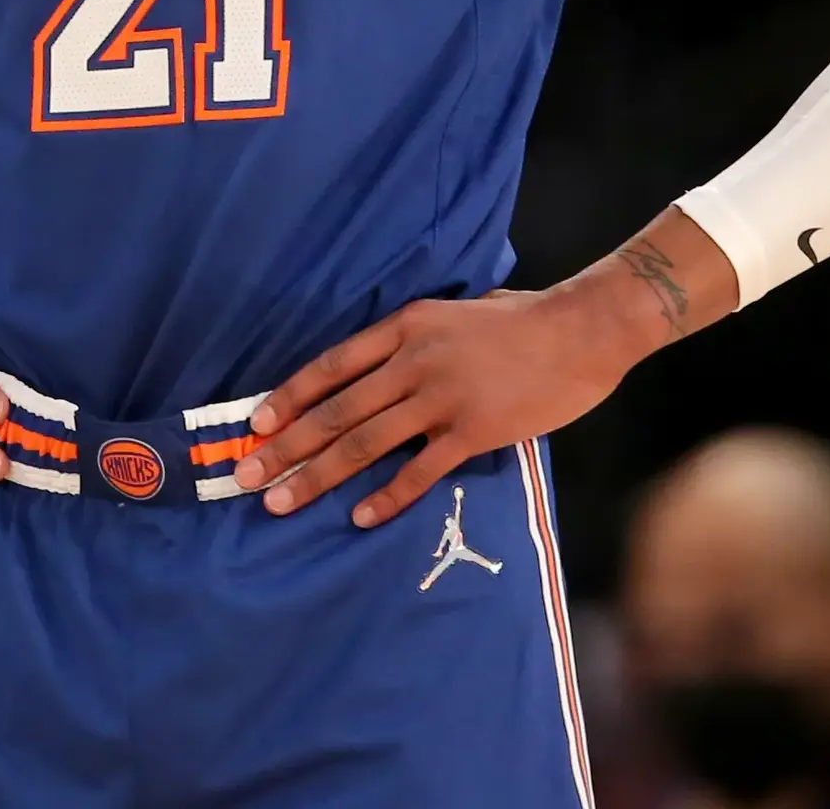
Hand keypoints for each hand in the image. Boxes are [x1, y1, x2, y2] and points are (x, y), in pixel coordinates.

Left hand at [228, 287, 645, 528]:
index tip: (256, 424)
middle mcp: (414, 361)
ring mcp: (443, 397)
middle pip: (336, 410)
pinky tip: (359, 517)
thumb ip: (415, 338)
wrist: (583, 329)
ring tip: (281, 501)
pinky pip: (420, 471)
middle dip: (286, 446)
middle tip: (246, 475)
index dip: (290, 397)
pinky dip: (387, 496)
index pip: (331, 366)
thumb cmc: (523, 318)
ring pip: (366, 443)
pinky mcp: (474, 431)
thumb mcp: (456, 311)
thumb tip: (381, 364)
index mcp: (405, 326)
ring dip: (318, 475)